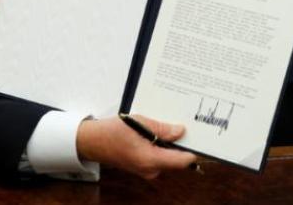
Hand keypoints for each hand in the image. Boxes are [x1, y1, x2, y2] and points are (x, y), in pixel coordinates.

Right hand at [76, 115, 196, 179]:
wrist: (91, 142)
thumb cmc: (111, 132)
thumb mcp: (138, 123)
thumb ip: (161, 128)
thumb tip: (180, 131)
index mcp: (150, 160)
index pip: (182, 160)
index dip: (193, 149)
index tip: (201, 138)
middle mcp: (150, 169)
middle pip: (176, 158)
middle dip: (179, 141)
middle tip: (182, 123)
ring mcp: (146, 170)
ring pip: (167, 156)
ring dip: (167, 142)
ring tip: (161, 124)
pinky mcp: (143, 166)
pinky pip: (158, 156)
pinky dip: (159, 145)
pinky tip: (153, 131)